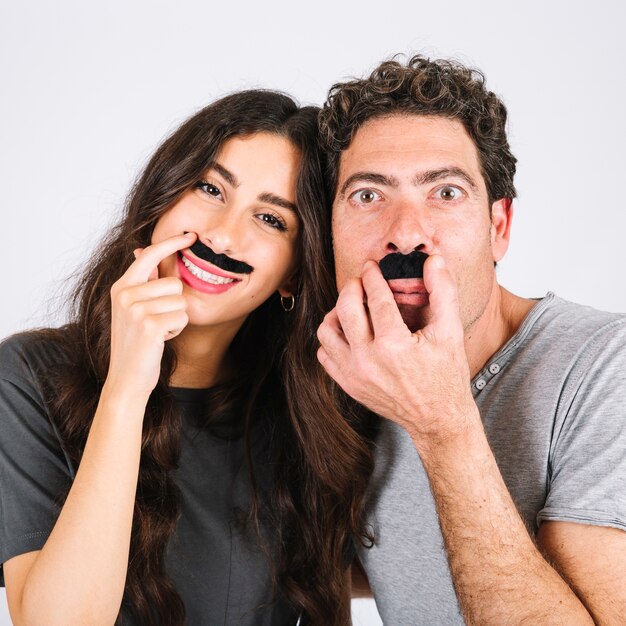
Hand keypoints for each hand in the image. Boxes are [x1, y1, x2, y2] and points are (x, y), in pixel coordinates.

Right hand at [106, 232, 195, 396]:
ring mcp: (135, 309)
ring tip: (158, 330)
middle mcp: (125, 294)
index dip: (171, 243)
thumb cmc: (136, 342)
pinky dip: (177, 329)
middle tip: (157, 321)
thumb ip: (141, 281)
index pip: (149, 254)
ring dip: (176, 318)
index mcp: (121, 287)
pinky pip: (182, 316)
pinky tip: (161, 339)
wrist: (127, 377)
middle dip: (174, 303)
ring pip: (181, 300)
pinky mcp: (149, 325)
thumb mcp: (133, 308)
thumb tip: (142, 250)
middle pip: (174, 282)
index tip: (190, 235)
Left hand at [317, 256, 476, 447]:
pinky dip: (333, 338)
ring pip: (327, 331)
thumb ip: (443, 292)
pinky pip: (325, 354)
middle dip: (352, 287)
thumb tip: (433, 260)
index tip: (371, 266)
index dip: (372, 276)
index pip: (375, 298)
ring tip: (352, 307)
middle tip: (361, 282)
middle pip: (345, 308)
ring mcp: (354, 375)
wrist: (438, 418)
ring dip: (336, 312)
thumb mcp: (450, 331)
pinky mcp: (348, 385)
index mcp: (394, 345)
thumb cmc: (446, 375)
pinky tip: (349, 332)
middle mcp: (368, 360)